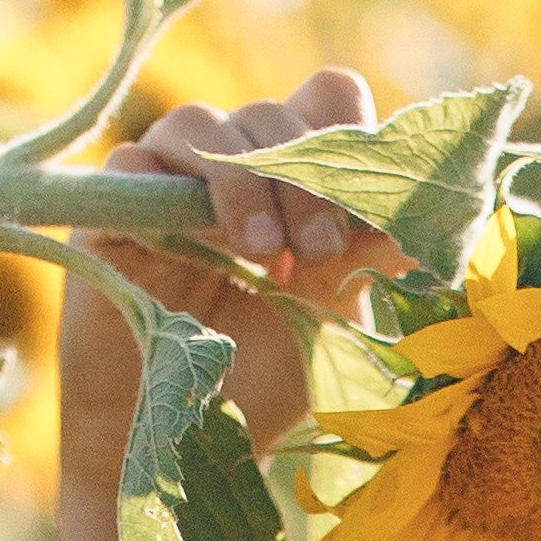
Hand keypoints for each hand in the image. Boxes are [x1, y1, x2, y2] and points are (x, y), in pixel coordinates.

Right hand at [57, 66, 404, 494]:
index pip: (329, 100)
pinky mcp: (110, 211)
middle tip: (320, 250)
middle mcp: (239, 168)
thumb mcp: (337, 318)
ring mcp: (172, 183)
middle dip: (304, 177)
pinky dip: (168, 189)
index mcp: (299, 182)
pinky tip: (201, 246)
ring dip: (243, 181)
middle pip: (273, 113)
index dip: (352, 134)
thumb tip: (430, 222)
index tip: (367, 208)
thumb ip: (373, 260)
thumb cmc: (267, 377)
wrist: (188, 440)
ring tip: (263, 253)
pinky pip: (131, 160)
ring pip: (203, 124)